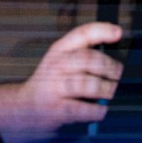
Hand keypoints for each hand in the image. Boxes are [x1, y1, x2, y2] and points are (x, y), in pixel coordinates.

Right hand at [13, 22, 123, 138]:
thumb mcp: (63, 59)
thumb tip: (117, 43)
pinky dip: (96, 111)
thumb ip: (86, 50)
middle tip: (118, 74)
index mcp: (60, 50)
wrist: (23, 108)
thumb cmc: (51, 82)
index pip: (82, 34)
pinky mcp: (55, 110)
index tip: (118, 33)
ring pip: (87, 84)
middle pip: (89, 60)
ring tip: (110, 92)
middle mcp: (56, 66)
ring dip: (106, 89)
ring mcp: (54, 88)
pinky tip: (101, 110)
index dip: (102, 31)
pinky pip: (82, 109)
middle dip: (110, 67)